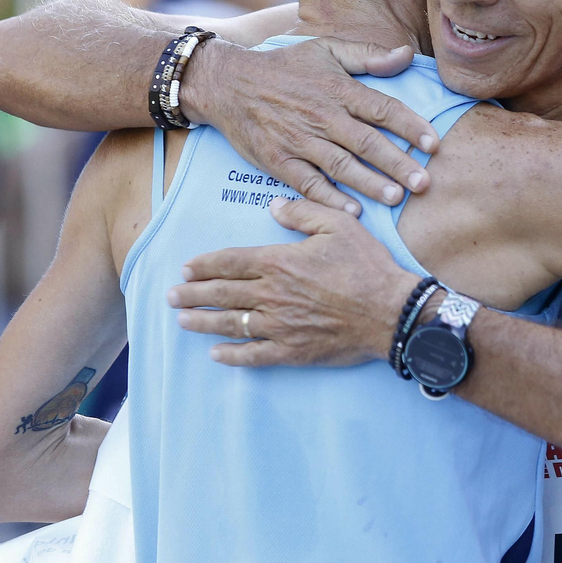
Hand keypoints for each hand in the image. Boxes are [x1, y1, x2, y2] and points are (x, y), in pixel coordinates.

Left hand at [167, 197, 416, 366]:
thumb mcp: (340, 224)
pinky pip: (254, 355)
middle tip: (170, 295)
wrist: (391, 312)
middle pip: (222, 294)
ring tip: (181, 321)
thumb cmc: (368, 266)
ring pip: (231, 324)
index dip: (205, 264)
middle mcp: (272, 294)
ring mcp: (280, 326)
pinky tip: (216, 354)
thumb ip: (303, 212)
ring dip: (202, 323)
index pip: (231, 262)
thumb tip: (272, 206)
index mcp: (280, 262)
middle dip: (192, 294)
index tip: (187, 267)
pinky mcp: (292, 351)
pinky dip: (232, 355)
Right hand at [182, 37, 438, 211]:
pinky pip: (308, 183)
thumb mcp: (325, 49)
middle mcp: (322, 116)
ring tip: (396, 198)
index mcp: (338, 89)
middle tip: (425, 183)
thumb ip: (367, 55)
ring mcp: (299, 140)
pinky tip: (352, 212)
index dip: (411, 127)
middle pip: (367, 142)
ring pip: (341, 165)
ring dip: (370, 183)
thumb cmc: (284, 67)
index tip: (434, 144)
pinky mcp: (279, 160)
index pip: (383, 109)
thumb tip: (405, 55)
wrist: (228, 83)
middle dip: (398, 164)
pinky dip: (330, 199)